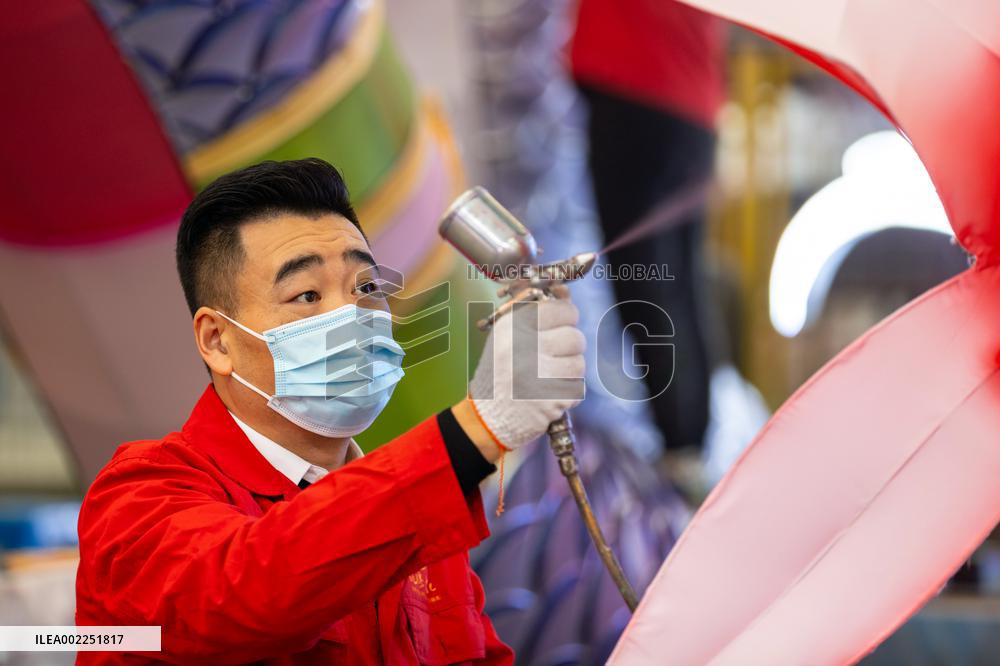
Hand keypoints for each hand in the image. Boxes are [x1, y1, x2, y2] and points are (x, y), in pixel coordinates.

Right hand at [466, 294, 585, 450]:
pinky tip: (548, 394)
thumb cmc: (500, 372)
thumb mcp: (506, 336)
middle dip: (570, 348)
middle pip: (575, 337)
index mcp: (513, 327)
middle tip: (554, 356)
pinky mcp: (550, 399)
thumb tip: (565, 291)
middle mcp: (524, 347)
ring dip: (569, 372)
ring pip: (579, 364)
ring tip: (548, 377)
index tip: (562, 323)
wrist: (487, 418)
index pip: (559, 309)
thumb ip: (534, 312)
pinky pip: (577, 389)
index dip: (567, 316)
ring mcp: (538, 375)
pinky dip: (567, 393)